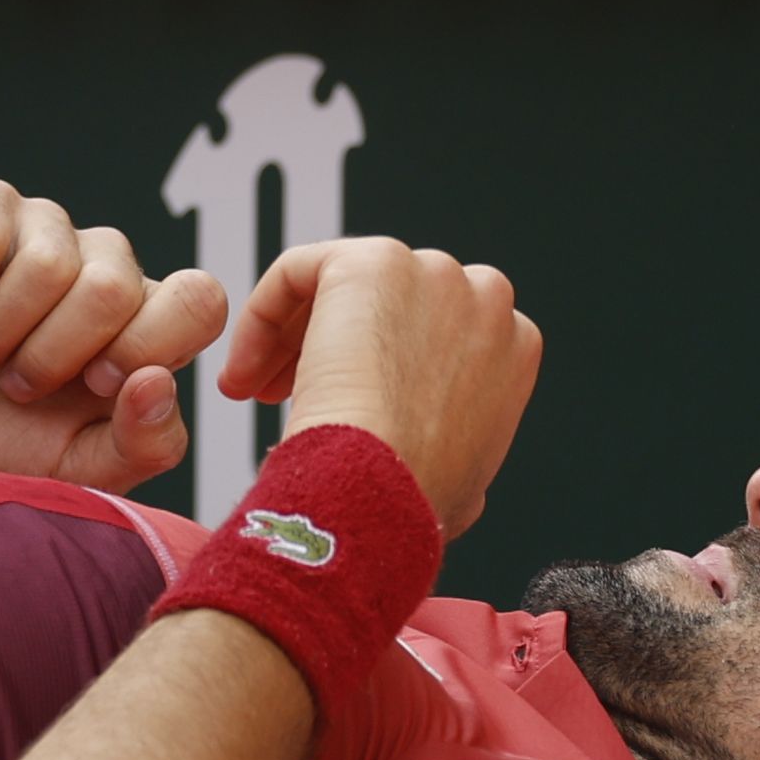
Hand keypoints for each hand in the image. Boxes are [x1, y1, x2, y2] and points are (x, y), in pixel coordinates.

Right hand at [0, 182, 226, 489]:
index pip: (200, 300)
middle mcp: (102, 265)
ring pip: (49, 263)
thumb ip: (141, 445)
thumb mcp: (76, 468)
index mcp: (144, 323)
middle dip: (54, 355)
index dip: (147, 345)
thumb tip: (157, 382)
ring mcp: (42, 228)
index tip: (94, 387)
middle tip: (16, 385)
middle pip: (117, 286)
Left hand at [206, 236, 538, 541]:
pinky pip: (299, 271)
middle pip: (387, 304)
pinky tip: (245, 369)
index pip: (435, 332)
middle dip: (333, 347)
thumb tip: (451, 467)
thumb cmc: (416, 498)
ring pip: (339, 287)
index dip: (380, 368)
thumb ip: (462, 448)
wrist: (386, 485)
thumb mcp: (466, 480)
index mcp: (514, 344)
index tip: (343, 405)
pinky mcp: (373, 262)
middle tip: (282, 395)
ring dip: (290, 337)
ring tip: (255, 390)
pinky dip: (263, 315)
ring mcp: (431, 271)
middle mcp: (483, 297)